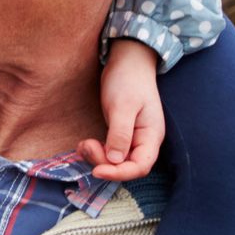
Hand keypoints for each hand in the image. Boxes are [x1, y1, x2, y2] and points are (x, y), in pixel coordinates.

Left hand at [77, 40, 161, 181]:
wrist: (127, 61)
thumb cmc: (128, 81)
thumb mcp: (123, 106)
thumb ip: (120, 133)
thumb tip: (114, 160)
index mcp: (151, 136)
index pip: (140, 166)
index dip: (120, 173)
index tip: (97, 171)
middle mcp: (143, 140)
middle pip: (127, 166)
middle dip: (105, 163)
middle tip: (86, 146)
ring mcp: (132, 137)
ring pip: (115, 160)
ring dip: (97, 157)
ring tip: (83, 144)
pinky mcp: (119, 132)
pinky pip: (109, 150)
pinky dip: (96, 150)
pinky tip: (84, 144)